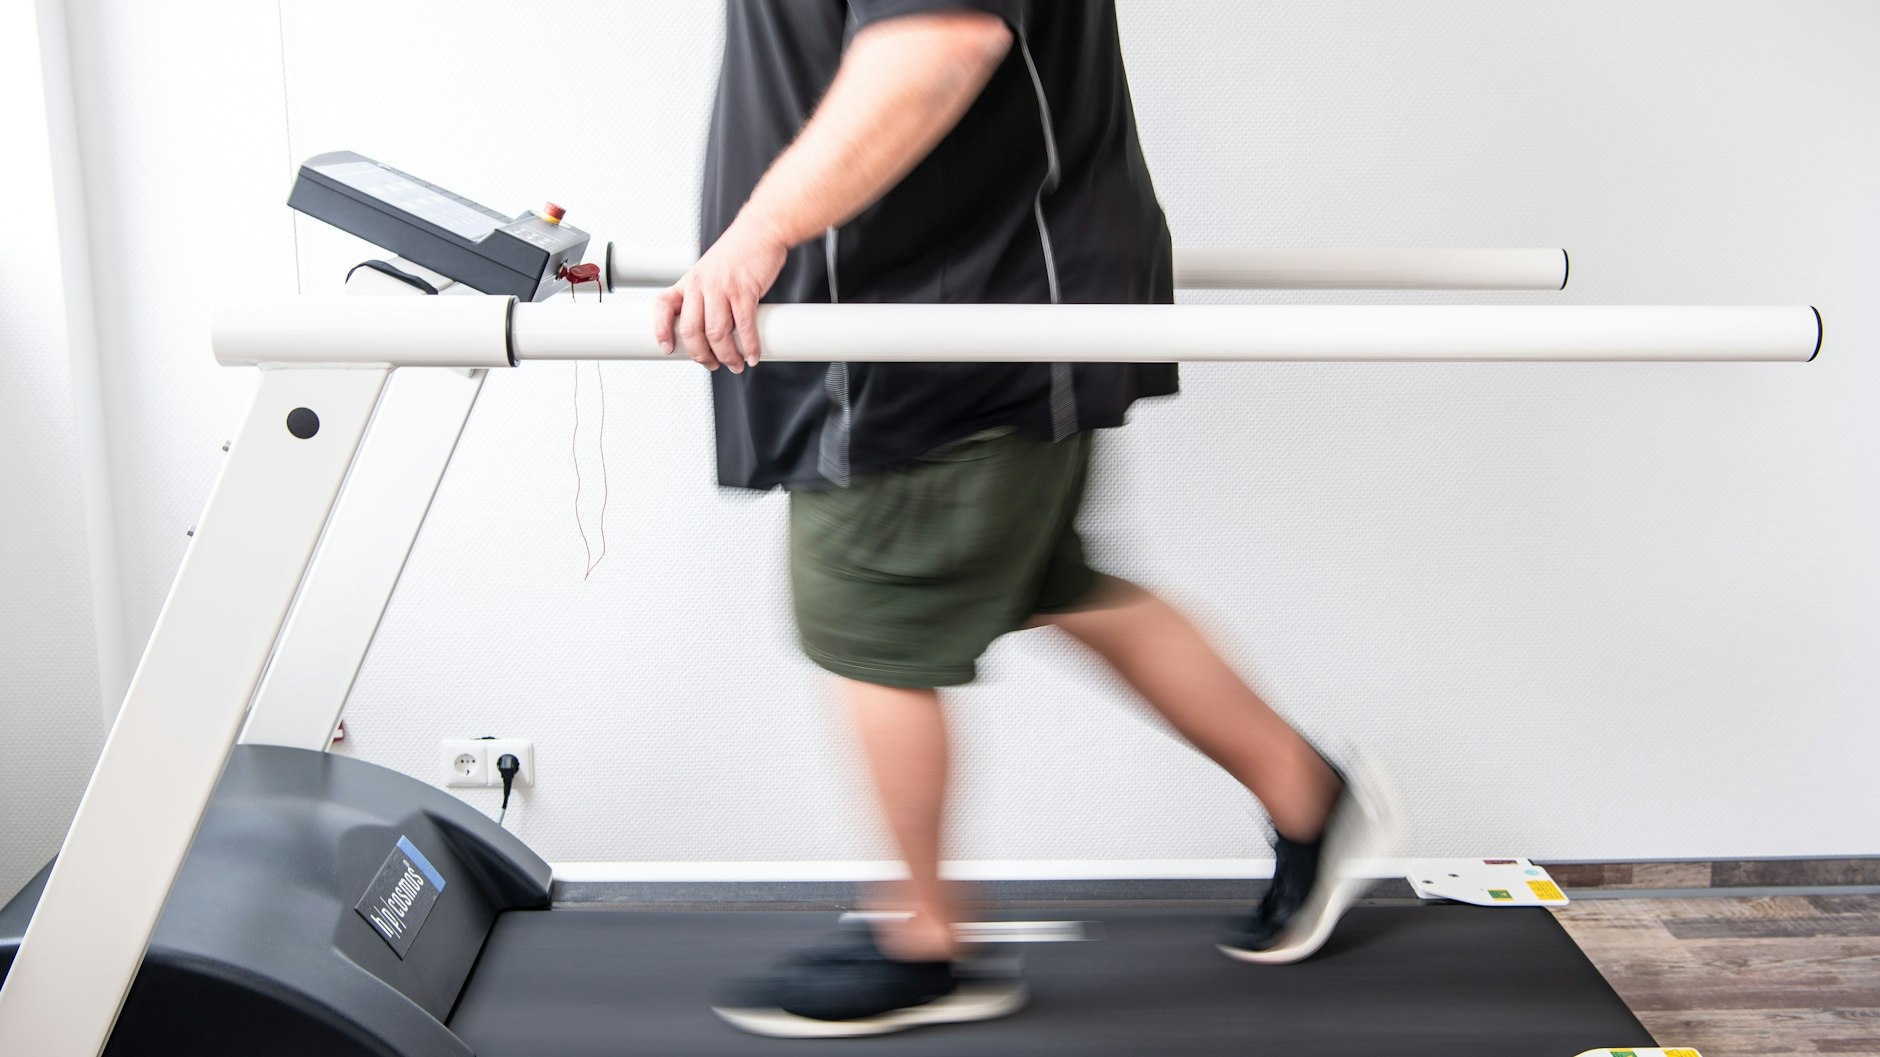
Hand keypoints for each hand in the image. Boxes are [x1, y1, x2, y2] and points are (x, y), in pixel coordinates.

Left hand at [650, 219, 788, 373]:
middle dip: (702, 355)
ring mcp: (722, 287)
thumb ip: (705, 298)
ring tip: (736, 364)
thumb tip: (711, 333)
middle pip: (691, 330)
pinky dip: (750, 346)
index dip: (661, 330)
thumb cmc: (738, 254)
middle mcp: (701, 285)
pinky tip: (753, 355)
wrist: (761, 230)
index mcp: (689, 282)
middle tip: (713, 365)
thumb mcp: (710, 272)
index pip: (662, 306)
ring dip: (727, 355)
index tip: (667, 349)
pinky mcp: (745, 290)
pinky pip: (744, 326)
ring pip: (717, 333)